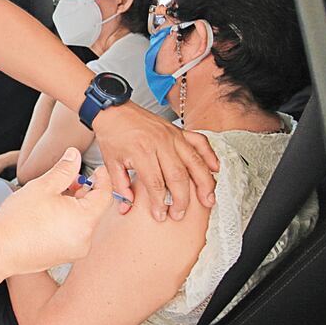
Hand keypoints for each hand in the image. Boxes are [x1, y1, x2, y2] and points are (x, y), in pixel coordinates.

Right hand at [0, 147, 107, 275]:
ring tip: (53, 197)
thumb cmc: (17, 221)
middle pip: (94, 209)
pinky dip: (66, 221)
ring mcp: (74, 251)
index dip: (102, 179)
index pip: (104, 195)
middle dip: (84, 192)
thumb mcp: (43, 186)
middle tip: (69, 180)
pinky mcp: (63, 257)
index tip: (97, 170)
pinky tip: (48, 214)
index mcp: (84, 221)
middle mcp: (84, 240)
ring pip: (82, 222)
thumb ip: (64, 169)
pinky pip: (72, 234)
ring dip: (74, 207)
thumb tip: (74, 156)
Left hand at [92, 102, 218, 221]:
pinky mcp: (178, 131)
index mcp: (141, 151)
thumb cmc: (112, 134)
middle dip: (182, 199)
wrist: (114, 109)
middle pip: (178, 176)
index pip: (156, 183)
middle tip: (179, 214)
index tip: (160, 215)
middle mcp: (160, 143)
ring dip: (204, 183)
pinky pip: (199, 142)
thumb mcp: (111, 162)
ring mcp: (172, 135)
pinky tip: (215, 169)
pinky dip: (209, 155)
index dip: (160, 203)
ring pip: (194, 161)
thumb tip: (126, 207)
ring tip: (207, 200)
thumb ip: (120, 187)